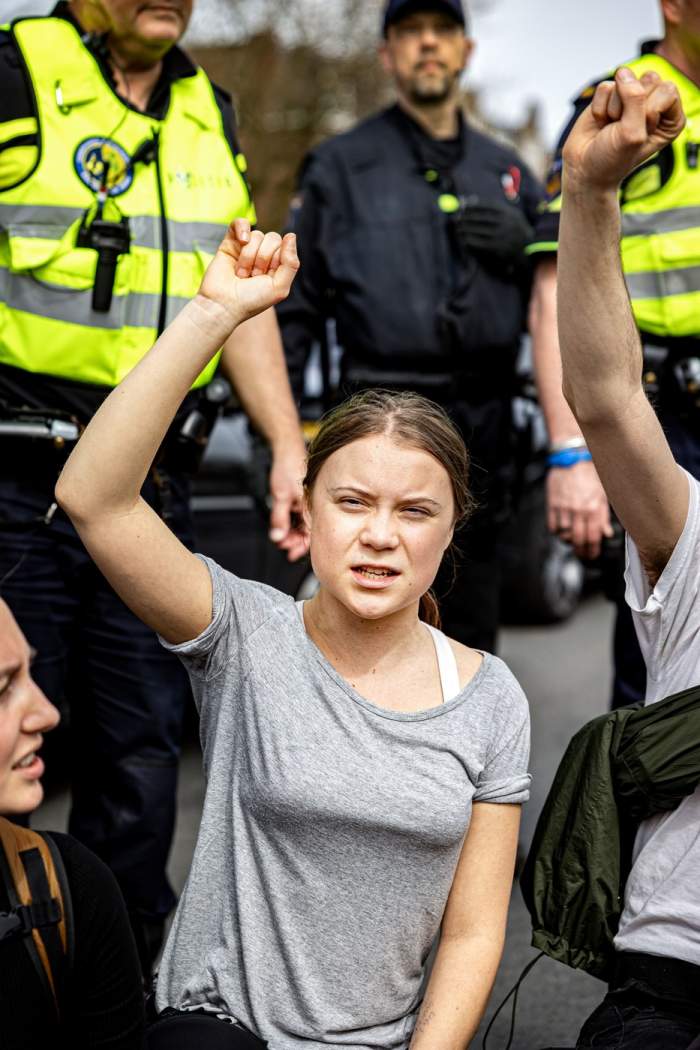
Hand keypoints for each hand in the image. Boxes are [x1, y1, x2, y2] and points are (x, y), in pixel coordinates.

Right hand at [198, 219, 298, 327]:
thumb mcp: (279, 287)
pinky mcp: (229, 242)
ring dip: (249, 256)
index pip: (285, 247)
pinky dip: (242, 228)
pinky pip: (240, 222)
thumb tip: (291, 235)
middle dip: (263, 258)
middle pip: (272, 238)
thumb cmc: (251, 300)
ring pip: (256, 234)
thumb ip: (291, 263)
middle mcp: (263, 255)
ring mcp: (246, 248)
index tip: (264, 278)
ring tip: (241, 273)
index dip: (275, 260)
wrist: (223, 304)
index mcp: (277, 265)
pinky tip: (241, 241)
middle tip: (252, 276)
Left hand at [268, 444, 308, 561]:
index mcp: (313, 507)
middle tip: (280, 544)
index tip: (290, 555)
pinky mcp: (304, 498)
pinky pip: (301, 516)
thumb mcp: (280, 497)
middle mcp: (314, 506)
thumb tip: (278, 537)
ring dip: (291, 532)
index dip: (300, 547)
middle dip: (293, 540)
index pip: (311, 535)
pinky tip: (285, 525)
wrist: (288, 449)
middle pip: (307, 531)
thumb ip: (279, 519)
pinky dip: (292, 522)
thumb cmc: (289, 467)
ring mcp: (309, 502)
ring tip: (280, 536)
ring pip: (303, 524)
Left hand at [461, 200, 532, 265]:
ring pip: (478, 230)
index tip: (463, 206)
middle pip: (481, 217)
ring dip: (466, 229)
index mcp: (509, 212)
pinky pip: (480, 243)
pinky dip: (470, 241)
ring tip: (458, 229)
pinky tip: (464, 240)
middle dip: (466, 217)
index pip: (488, 205)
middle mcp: (506, 222)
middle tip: (456, 218)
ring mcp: (502, 235)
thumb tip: (472, 201)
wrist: (529, 251)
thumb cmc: (517, 231)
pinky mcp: (498, 248)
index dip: (473, 205)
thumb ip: (495, 208)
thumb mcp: (512, 216)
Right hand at [546, 459, 612, 559]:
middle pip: (578, 540)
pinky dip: (557, 532)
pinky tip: (561, 530)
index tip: (592, 555)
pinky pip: (553, 526)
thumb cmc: (590, 473)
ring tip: (572, 541)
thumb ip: (604, 515)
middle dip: (581, 551)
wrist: (572, 458)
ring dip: (568, 541)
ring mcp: (564, 508)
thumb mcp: (603, 493)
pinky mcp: (552, 504)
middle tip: (582, 555)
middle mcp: (579, 510)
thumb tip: (606, 533)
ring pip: (564, 535)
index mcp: (594, 508)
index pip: (594, 537)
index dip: (593, 550)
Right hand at [563, 67, 684, 191]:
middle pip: (648, 81)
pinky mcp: (610, 95)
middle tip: (623, 130)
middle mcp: (654, 104)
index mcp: (670, 117)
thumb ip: (635, 99)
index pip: (667, 91)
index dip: (649, 112)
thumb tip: (623, 72)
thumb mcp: (632, 134)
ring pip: (625, 81)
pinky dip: (599, 108)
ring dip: (613, 108)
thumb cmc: (613, 159)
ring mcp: (631, 98)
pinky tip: (601, 122)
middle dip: (629, 109)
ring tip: (611, 127)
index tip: (639, 133)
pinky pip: (605, 88)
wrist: (585, 169)